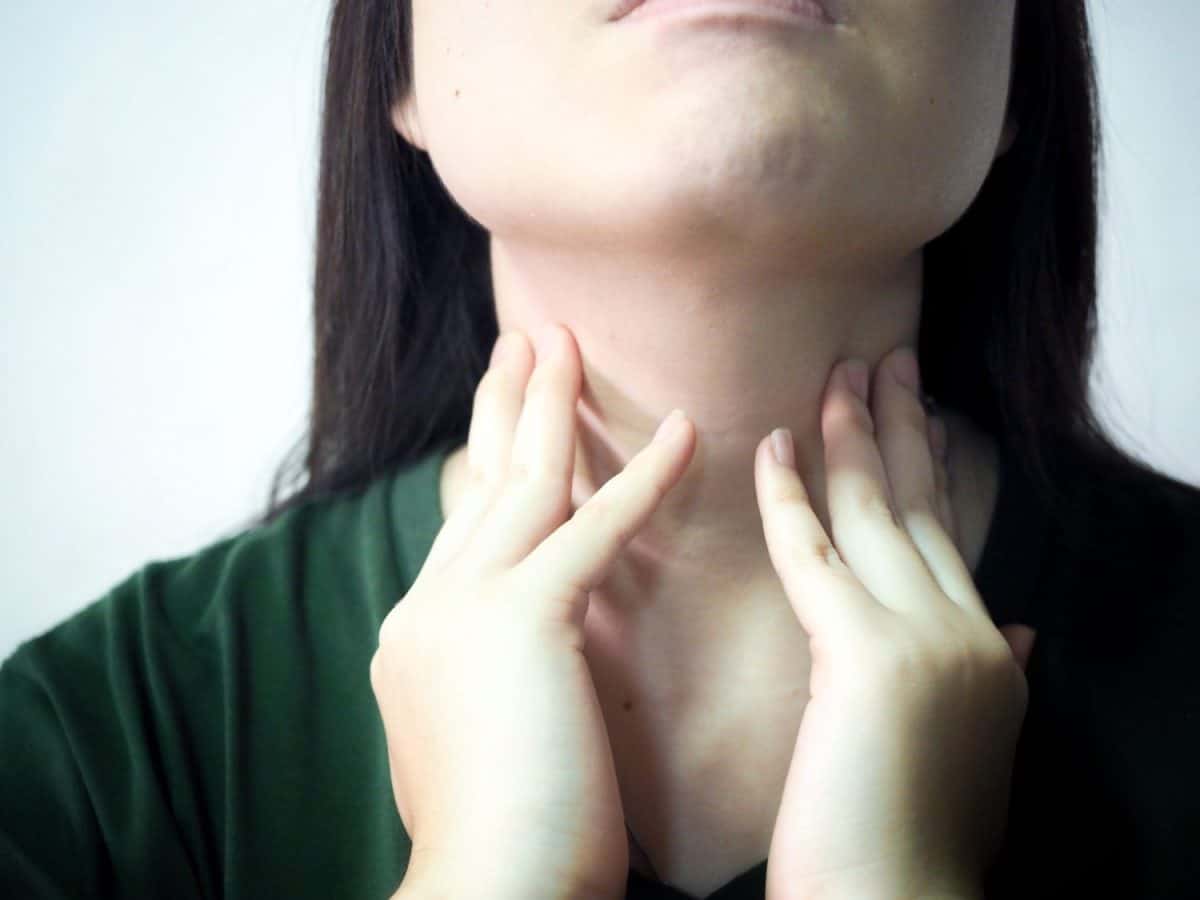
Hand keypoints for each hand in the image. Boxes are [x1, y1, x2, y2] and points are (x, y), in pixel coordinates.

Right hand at [370, 323, 695, 899]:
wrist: (491, 890)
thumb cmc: (507, 836)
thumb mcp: (473, 736)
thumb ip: (481, 677)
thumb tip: (507, 661)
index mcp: (420, 635)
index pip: (464, 528)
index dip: (487, 463)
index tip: (506, 415)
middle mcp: (428, 607)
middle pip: (477, 483)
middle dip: (501, 407)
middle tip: (526, 342)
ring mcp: (464, 608)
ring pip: (517, 482)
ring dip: (547, 404)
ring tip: (568, 341)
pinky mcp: (518, 622)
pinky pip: (591, 528)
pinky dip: (643, 476)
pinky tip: (685, 430)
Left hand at [754, 347, 1036, 899]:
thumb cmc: (905, 839)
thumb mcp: (970, 747)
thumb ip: (992, 675)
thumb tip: (1019, 632)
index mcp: (987, 653)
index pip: (948, 538)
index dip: (931, 470)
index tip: (914, 413)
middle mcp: (968, 633)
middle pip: (924, 507)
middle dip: (902, 426)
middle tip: (881, 359)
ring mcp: (925, 640)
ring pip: (881, 512)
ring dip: (855, 435)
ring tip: (837, 375)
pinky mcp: (866, 657)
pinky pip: (815, 553)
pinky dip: (789, 495)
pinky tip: (767, 446)